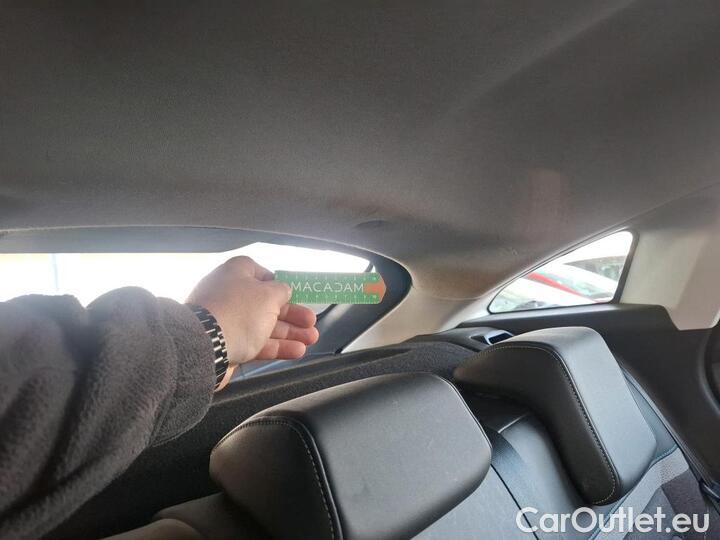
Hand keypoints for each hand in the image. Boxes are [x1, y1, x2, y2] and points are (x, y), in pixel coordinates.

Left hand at [187, 256, 318, 385]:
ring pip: (263, 325)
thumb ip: (281, 291)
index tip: (294, 294)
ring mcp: (227, 321)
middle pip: (267, 303)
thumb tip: (283, 290)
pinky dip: (276, 346)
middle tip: (311, 323)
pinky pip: (255, 342)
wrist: (204, 347)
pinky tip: (297, 351)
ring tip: (311, 339)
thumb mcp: (269, 295)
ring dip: (289, 332)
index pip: (260, 272)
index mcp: (236, 273)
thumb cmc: (240, 312)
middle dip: (292, 314)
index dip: (278, 283)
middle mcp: (230, 294)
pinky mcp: (228, 344)